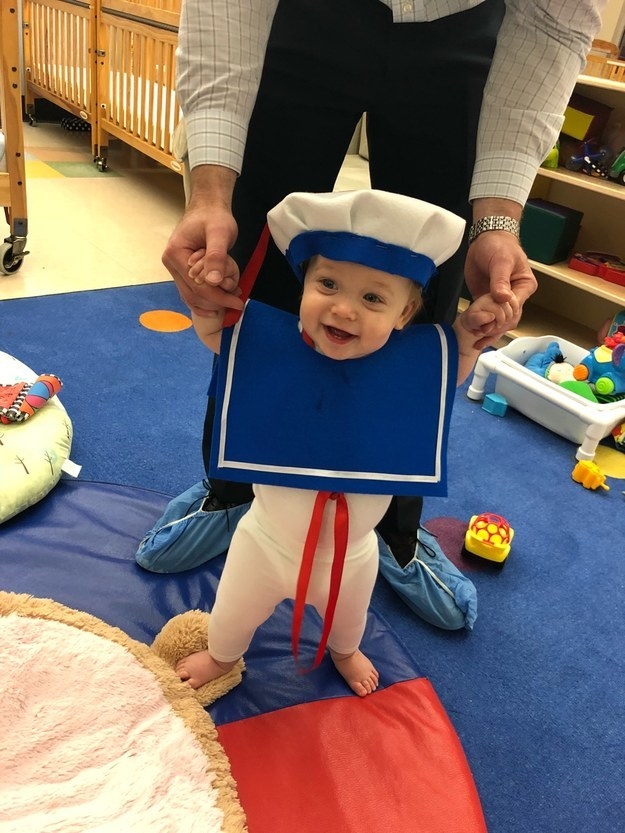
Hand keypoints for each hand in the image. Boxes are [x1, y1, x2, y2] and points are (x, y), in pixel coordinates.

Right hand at [161, 165, 244, 317]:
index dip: (218, 297)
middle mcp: (171, 264)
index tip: (238, 303)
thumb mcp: (219, 232)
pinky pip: (192, 292)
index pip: (197, 286)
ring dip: (212, 302)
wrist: (208, 207)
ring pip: (192, 296)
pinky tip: (220, 302)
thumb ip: (216, 256)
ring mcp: (175, 269)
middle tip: (237, 301)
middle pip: (193, 294)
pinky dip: (207, 299)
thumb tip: (213, 281)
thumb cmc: (214, 216)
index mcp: (175, 254)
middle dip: (217, 301)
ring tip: (232, 300)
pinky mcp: (182, 271)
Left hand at [464, 231, 536, 346]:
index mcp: (524, 287)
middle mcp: (515, 296)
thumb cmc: (499, 246)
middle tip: (480, 333)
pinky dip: (481, 326)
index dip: (503, 316)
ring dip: (488, 331)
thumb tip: (502, 297)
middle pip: (509, 319)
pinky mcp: (486, 301)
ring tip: (477, 340)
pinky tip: (474, 335)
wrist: (486, 238)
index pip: (516, 308)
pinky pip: (486, 317)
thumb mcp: (501, 261)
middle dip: (495, 328)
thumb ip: (500, 280)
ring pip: (498, 322)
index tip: (489, 321)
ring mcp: (501, 300)